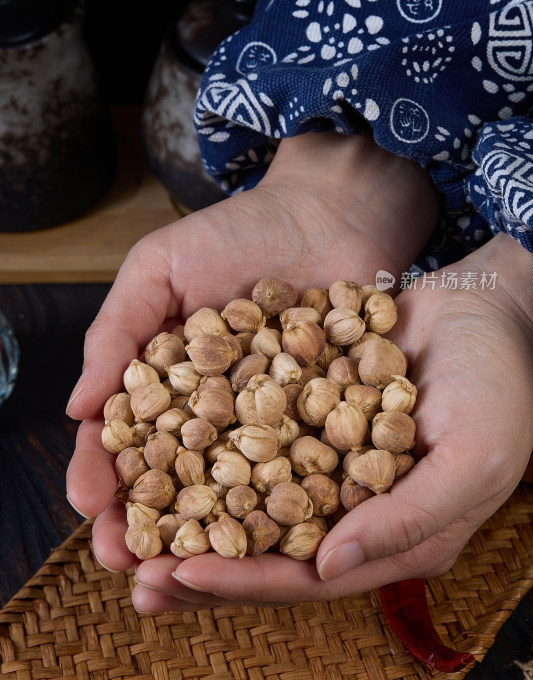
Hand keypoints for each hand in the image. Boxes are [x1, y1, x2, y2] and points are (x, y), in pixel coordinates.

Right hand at [65, 130, 437, 602]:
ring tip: (184, 578)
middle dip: (148, 527)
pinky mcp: (330, 427)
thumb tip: (78, 409)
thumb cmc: (240, 230)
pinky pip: (306, 475)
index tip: (88, 506)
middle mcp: (217, 414)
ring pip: (236, 495)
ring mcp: (273, 425)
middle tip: (128, 565)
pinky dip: (286, 510)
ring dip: (208, 540)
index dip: (103, 475)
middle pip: (177, 482)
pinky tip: (271, 544)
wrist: (333, 210)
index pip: (127, 440)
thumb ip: (117, 330)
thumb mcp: (160, 266)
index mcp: (169, 382)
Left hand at [131, 232, 532, 612]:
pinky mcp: (310, 411)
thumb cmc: (499, 387)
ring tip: (126, 514)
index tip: (177, 577)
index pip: (307, 576)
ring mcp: (328, 456)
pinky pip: (254, 433)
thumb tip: (326, 567)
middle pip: (265, 544)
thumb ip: (405, 522)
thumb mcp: (471, 461)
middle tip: (129, 567)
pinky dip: (212, 443)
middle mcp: (352, 505)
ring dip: (193, 505)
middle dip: (198, 558)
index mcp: (391, 536)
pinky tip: (164, 440)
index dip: (243, 581)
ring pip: (249, 492)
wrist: (487, 307)